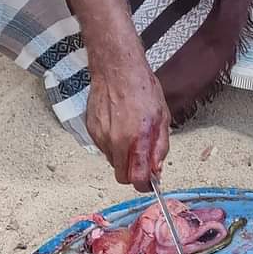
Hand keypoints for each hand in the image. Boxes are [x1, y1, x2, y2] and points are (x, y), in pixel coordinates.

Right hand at [85, 61, 169, 189]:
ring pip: (112, 161)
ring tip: (130, 133)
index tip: (149, 181)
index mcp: (136, 139)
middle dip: (133, 173)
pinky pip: (103, 147)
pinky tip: (119, 124)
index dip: (145, 184)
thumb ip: (160, 146)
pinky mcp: (90, 130)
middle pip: (121, 176)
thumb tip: (158, 168)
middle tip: (142, 159)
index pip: (137, 179)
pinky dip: (112, 143)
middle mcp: (115, 142)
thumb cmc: (141, 88)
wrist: (116, 69)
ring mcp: (100, 136)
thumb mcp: (162, 118)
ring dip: (123, 155)